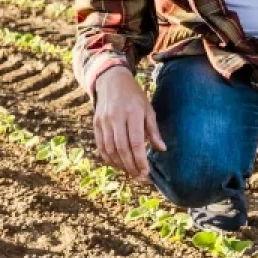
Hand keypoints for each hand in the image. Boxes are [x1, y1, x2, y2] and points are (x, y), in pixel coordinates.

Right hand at [93, 65, 166, 179]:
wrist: (112, 80)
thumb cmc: (134, 96)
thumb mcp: (148, 109)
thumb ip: (153, 130)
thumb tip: (162, 149)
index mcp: (132, 113)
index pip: (136, 142)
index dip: (140, 160)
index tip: (146, 172)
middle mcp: (116, 117)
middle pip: (122, 148)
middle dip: (131, 166)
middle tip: (139, 176)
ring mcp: (104, 120)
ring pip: (110, 149)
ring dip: (120, 164)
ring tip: (130, 172)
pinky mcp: (96, 123)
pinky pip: (101, 145)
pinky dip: (108, 158)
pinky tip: (117, 164)